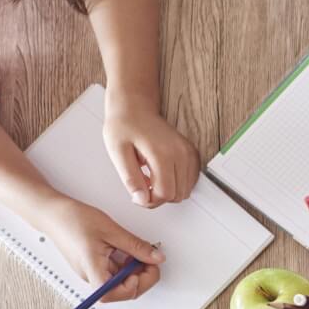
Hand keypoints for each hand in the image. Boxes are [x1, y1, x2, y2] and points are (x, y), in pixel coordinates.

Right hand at [37, 197, 165, 300]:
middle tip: (150, 259)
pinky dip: (126, 265)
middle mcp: (91, 276)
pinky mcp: (94, 268)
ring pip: (120, 283)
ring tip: (137, 251)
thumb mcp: (111, 230)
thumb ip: (136, 246)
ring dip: (134, 270)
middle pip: (121, 292)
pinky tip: (128, 252)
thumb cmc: (73, 219)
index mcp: (91, 269)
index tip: (143, 267)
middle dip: (141, 277)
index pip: (111, 294)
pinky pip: (115, 274)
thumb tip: (156, 258)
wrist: (53, 213)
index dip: (131, 286)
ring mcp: (92, 273)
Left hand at [102, 91, 200, 207]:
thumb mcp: (117, 152)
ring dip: (168, 191)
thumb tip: (141, 199)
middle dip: (159, 197)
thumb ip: (130, 178)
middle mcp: (180, 153)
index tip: (137, 195)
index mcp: (162, 153)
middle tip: (142, 186)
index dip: (149, 200)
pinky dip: (177, 184)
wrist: (134, 108)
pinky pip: (190, 181)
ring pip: (185, 190)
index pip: (165, 193)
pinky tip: (162, 176)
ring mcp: (188, 153)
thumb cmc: (124, 126)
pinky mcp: (192, 153)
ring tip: (151, 179)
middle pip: (177, 194)